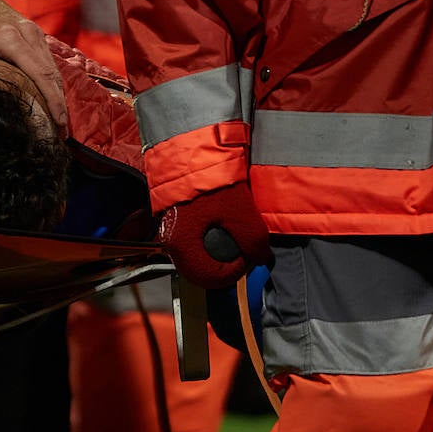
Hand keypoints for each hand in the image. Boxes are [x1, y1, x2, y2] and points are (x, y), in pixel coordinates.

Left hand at [0, 0, 67, 132]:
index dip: (53, 103)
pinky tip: (50, 101)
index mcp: (10, 39)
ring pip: (53, 68)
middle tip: (60, 134)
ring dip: (57, 94)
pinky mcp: (32, 32)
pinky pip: (48, 60)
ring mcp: (32, 31)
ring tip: (59, 123)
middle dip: (59, 105)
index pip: (41, 75)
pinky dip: (51, 81)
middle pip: (52, 74)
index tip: (58, 127)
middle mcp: (27, 34)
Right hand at [156, 182, 272, 288]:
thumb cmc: (212, 181)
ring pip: (196, 258)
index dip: (234, 272)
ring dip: (217, 255)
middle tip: (242, 255)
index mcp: (183, 245)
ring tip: (235, 240)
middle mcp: (171, 242)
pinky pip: (192, 243)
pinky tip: (223, 228)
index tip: (247, 258)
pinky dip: (209, 242)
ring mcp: (172, 231)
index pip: (209, 278)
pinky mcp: (176, 221)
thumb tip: (261, 258)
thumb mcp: (241, 215)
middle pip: (200, 271)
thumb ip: (254, 243)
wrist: (195, 153)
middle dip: (225, 266)